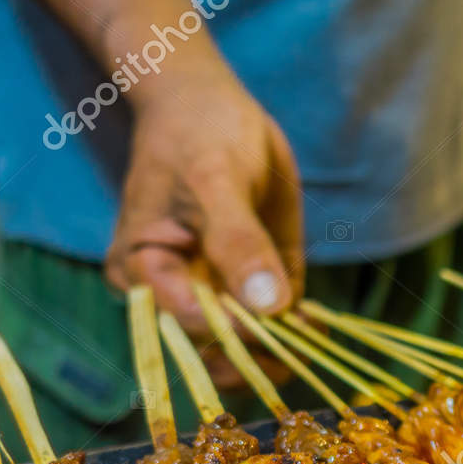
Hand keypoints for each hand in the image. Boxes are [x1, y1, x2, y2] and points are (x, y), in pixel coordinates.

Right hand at [105, 76, 303, 357]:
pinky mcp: (251, 286)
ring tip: (311, 344)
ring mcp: (214, 293)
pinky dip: (296, 334)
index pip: (187, 324)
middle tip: (297, 353)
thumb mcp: (216, 181)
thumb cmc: (197, 135)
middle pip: (211, 351)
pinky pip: (273, 324)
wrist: (206, 104)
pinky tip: (317, 330)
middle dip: (255, 359)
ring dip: (280, 355)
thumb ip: (239, 243)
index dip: (231, 332)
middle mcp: (174, 293)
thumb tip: (267, 306)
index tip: (271, 321)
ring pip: (244, 349)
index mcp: (145, 274)